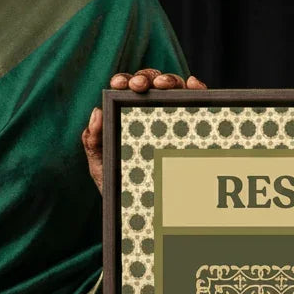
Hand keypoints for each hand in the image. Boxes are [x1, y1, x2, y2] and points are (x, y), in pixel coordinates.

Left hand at [82, 69, 207, 190]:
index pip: (129, 90)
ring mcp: (175, 119)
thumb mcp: (102, 167)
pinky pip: (201, 104)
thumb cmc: (123, 188)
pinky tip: (193, 85)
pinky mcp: (196, 129)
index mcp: (129, 116)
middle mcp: (153, 113)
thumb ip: (92, 142)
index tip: (119, 84)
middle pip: (153, 83)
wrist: (147, 216)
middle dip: (146, 78)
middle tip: (138, 86)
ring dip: (171, 80)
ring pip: (177, 88)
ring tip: (163, 86)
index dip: (125, 80)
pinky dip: (198, 89)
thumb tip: (96, 111)